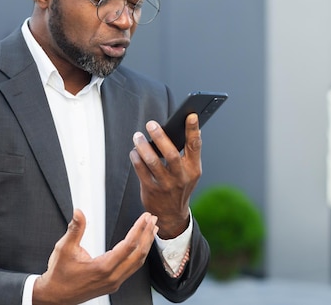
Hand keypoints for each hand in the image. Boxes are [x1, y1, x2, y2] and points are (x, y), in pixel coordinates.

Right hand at [33, 209, 158, 304]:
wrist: (55, 296)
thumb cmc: (59, 274)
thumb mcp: (64, 248)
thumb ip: (74, 229)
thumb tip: (79, 212)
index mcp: (102, 267)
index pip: (128, 245)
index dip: (139, 229)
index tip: (145, 217)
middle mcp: (112, 277)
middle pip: (138, 254)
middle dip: (147, 235)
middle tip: (152, 220)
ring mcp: (114, 282)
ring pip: (137, 263)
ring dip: (146, 245)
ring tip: (151, 230)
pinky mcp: (113, 284)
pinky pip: (132, 269)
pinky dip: (139, 255)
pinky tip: (140, 247)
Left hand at [130, 113, 201, 238]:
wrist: (172, 215)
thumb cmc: (181, 186)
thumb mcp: (191, 171)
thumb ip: (189, 153)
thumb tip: (189, 128)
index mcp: (193, 169)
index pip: (195, 146)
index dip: (193, 130)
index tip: (191, 115)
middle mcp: (181, 177)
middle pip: (170, 154)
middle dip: (160, 136)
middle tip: (151, 124)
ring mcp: (166, 185)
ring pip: (152, 161)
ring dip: (143, 146)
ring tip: (138, 136)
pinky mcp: (151, 190)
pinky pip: (140, 171)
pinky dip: (136, 158)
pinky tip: (134, 151)